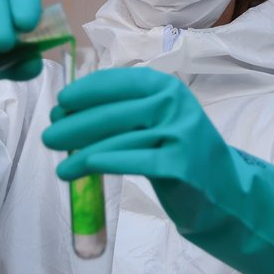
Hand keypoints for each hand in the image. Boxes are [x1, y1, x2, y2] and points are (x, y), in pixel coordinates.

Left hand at [42, 68, 273, 273]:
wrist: (225, 190)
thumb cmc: (182, 152)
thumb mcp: (161, 120)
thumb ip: (126, 112)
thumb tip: (68, 112)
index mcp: (168, 87)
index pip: (118, 82)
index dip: (86, 92)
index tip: (61, 103)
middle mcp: (175, 105)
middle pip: (113, 112)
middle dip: (74, 124)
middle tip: (48, 136)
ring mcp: (179, 135)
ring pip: (117, 140)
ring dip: (80, 152)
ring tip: (60, 166)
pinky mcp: (178, 166)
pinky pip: (131, 162)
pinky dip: (102, 163)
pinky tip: (79, 169)